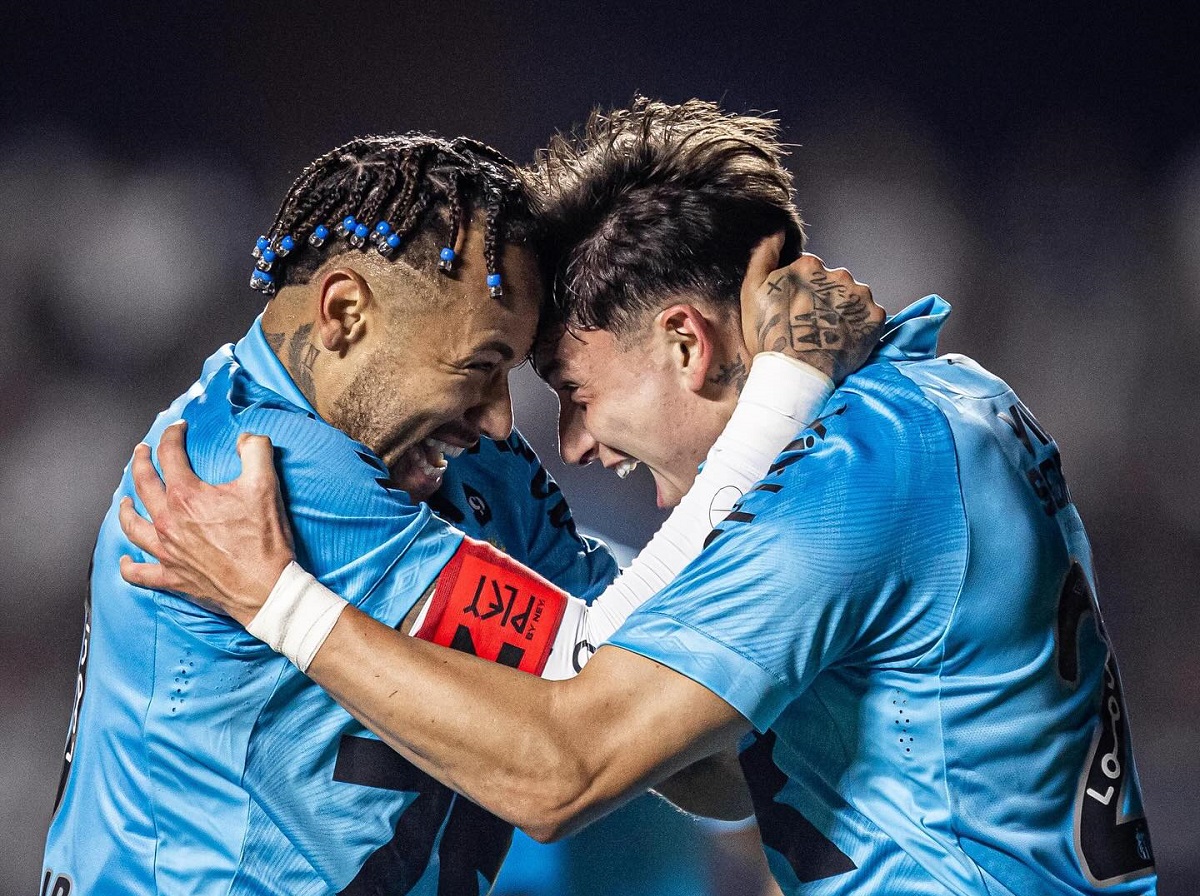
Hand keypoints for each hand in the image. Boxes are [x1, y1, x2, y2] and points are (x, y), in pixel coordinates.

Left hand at [118, 421, 295, 626]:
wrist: (265, 587)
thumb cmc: (264, 540)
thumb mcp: (266, 486)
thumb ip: (256, 451)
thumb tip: (247, 437)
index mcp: (188, 496)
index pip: (171, 456)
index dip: (173, 436)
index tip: (179, 428)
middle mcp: (169, 522)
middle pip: (143, 485)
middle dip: (140, 462)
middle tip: (142, 451)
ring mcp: (166, 551)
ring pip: (132, 526)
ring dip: (125, 509)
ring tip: (125, 500)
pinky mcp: (171, 577)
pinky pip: (139, 573)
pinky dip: (128, 566)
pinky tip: (125, 558)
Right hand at [740, 233, 886, 382]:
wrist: (795, 374)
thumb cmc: (769, 335)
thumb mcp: (752, 291)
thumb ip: (763, 255)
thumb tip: (777, 232)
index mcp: (810, 265)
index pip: (811, 272)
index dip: (801, 292)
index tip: (794, 311)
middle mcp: (839, 274)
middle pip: (834, 284)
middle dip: (825, 300)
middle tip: (811, 325)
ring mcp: (859, 296)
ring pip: (853, 299)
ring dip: (844, 312)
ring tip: (828, 335)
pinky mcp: (875, 318)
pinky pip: (870, 317)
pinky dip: (860, 326)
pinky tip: (844, 340)